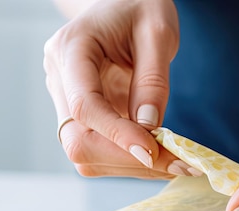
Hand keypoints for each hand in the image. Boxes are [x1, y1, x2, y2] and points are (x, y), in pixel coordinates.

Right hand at [44, 0, 195, 177]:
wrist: (122, 4)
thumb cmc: (139, 7)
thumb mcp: (157, 32)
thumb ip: (153, 80)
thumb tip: (149, 128)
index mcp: (70, 49)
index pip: (84, 105)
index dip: (117, 135)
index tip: (153, 153)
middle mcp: (59, 80)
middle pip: (79, 140)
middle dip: (128, 159)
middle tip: (180, 166)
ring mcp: (65, 102)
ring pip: (86, 154)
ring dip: (131, 165)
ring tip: (175, 162)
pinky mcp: (80, 118)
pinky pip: (98, 152)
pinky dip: (130, 161)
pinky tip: (159, 156)